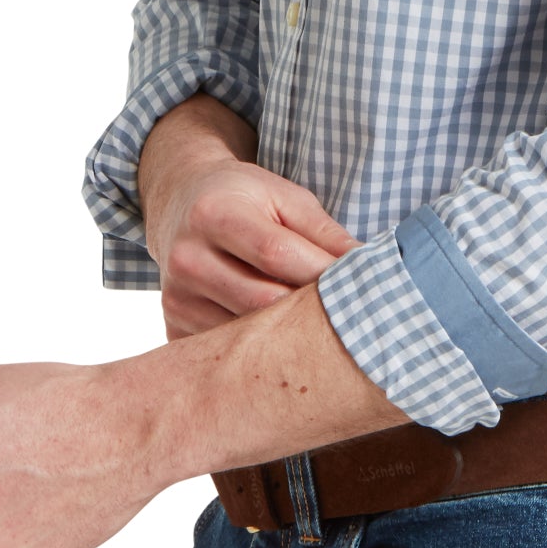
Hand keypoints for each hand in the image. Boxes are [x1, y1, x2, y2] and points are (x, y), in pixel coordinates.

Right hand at [145, 152, 358, 340]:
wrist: (181, 203)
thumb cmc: (244, 197)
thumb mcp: (285, 197)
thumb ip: (324, 232)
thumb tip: (371, 265)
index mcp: (215, 214)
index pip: (276, 253)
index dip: (321, 272)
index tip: (360, 283)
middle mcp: (187, 257)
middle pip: (263, 301)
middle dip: (309, 309)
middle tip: (346, 312)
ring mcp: (177, 297)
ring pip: (247, 334)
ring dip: (288, 334)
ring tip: (315, 325)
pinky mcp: (175, 326)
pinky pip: (228, 350)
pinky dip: (260, 347)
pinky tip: (280, 337)